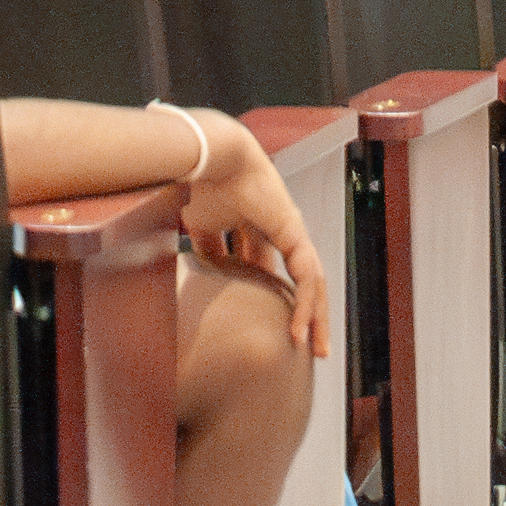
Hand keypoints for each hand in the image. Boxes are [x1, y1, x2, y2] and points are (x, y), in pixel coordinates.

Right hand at [174, 109, 330, 354]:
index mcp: (249, 220)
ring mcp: (288, 227)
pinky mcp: (294, 231)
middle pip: (294, 272)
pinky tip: (299, 330)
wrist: (206, 157)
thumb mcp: (198, 228)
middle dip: (298, 305)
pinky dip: (306, 304)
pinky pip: (306, 275)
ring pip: (310, 278)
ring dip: (314, 313)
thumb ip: (203, 250)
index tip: (255, 320)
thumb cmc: (196, 183)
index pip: (260, 260)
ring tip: (314, 348)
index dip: (260, 289)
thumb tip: (190, 273)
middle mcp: (273, 225)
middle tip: (298, 340)